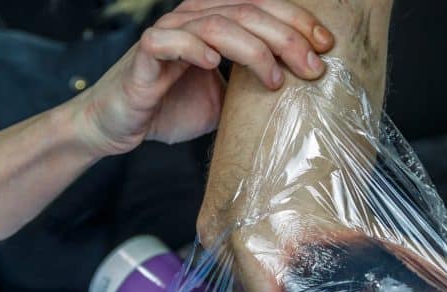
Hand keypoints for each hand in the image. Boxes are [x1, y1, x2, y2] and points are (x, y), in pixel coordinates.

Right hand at [72, 0, 334, 157]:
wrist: (119, 124)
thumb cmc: (170, 107)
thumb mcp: (225, 99)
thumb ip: (251, 86)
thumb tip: (298, 94)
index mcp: (215, 20)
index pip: (263, 7)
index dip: (298, 20)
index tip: (327, 46)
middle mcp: (192, 18)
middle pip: (248, 12)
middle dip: (287, 37)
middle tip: (313, 67)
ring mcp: (168, 33)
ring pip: (216, 24)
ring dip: (253, 49)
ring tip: (273, 78)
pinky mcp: (145, 55)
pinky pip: (168, 41)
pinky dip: (193, 49)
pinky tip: (213, 64)